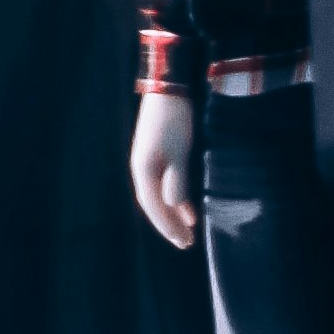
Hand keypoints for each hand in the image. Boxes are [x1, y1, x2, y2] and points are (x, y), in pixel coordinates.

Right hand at [130, 88, 199, 250]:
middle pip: (155, 205)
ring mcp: (150, 162)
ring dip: (175, 214)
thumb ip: (177, 180)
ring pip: (161, 196)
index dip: (168, 226)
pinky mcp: (160, 154)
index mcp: (144, 171)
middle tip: (185, 244)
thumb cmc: (175, 120)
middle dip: (170, 225)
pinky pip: (166, 184)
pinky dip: (178, 199)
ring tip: (188, 231)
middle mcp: (143, 170)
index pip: (154, 207)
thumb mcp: (179, 152)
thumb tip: (175, 206)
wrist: (169, 89)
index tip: (182, 242)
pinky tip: (190, 209)